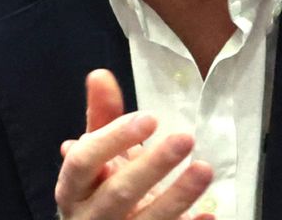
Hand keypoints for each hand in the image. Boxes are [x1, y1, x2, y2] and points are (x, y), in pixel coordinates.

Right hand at [55, 70, 214, 219]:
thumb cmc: (98, 189)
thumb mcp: (96, 154)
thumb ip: (101, 117)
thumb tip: (100, 75)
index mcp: (73, 187)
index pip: (84, 161)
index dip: (113, 138)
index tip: (149, 117)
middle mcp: (90, 216)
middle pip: (118, 192)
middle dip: (152, 166)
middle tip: (185, 138)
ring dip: (178, 196)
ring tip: (204, 169)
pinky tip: (208, 214)